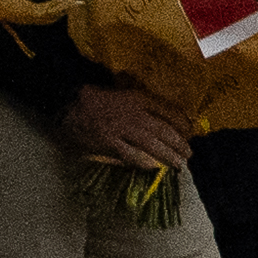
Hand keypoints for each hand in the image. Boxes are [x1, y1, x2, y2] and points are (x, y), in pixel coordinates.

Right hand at [57, 81, 193, 174]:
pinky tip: (154, 167)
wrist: (68, 103)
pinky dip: (144, 162)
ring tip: (179, 164)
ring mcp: (122, 129)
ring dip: (168, 155)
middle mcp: (134, 113)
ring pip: (151, 144)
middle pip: (163, 129)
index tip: (190, 130)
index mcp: (137, 97)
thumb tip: (162, 113)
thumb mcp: (122, 90)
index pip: (167, 110)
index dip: (182, 121)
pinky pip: (131, 155)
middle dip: (179, 143)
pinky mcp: (109, 143)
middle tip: (189, 153)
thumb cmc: (95, 96)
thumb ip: (140, 100)